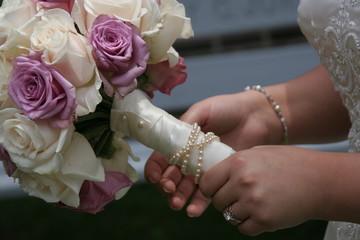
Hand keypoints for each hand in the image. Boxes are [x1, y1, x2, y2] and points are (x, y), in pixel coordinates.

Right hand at [145, 91, 282, 216]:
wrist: (255, 116)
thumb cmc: (227, 108)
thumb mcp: (203, 110)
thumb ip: (186, 124)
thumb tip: (172, 140)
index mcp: (181, 142)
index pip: (161, 159)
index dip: (155, 170)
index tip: (157, 177)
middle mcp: (189, 158)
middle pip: (171, 177)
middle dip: (166, 186)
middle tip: (169, 190)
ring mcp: (203, 169)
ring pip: (185, 188)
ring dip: (178, 198)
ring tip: (178, 204)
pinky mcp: (219, 178)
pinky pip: (206, 194)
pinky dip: (197, 204)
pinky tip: (192, 211)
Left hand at [199, 145, 325, 234]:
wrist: (319, 180)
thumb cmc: (288, 164)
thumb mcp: (258, 153)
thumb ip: (234, 164)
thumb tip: (214, 177)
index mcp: (238, 162)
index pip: (206, 182)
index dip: (209, 188)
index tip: (215, 190)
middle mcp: (242, 182)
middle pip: (216, 201)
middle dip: (225, 201)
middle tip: (240, 196)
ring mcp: (253, 202)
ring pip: (228, 216)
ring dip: (238, 212)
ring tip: (256, 202)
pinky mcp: (264, 220)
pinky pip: (243, 228)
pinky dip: (250, 224)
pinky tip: (262, 212)